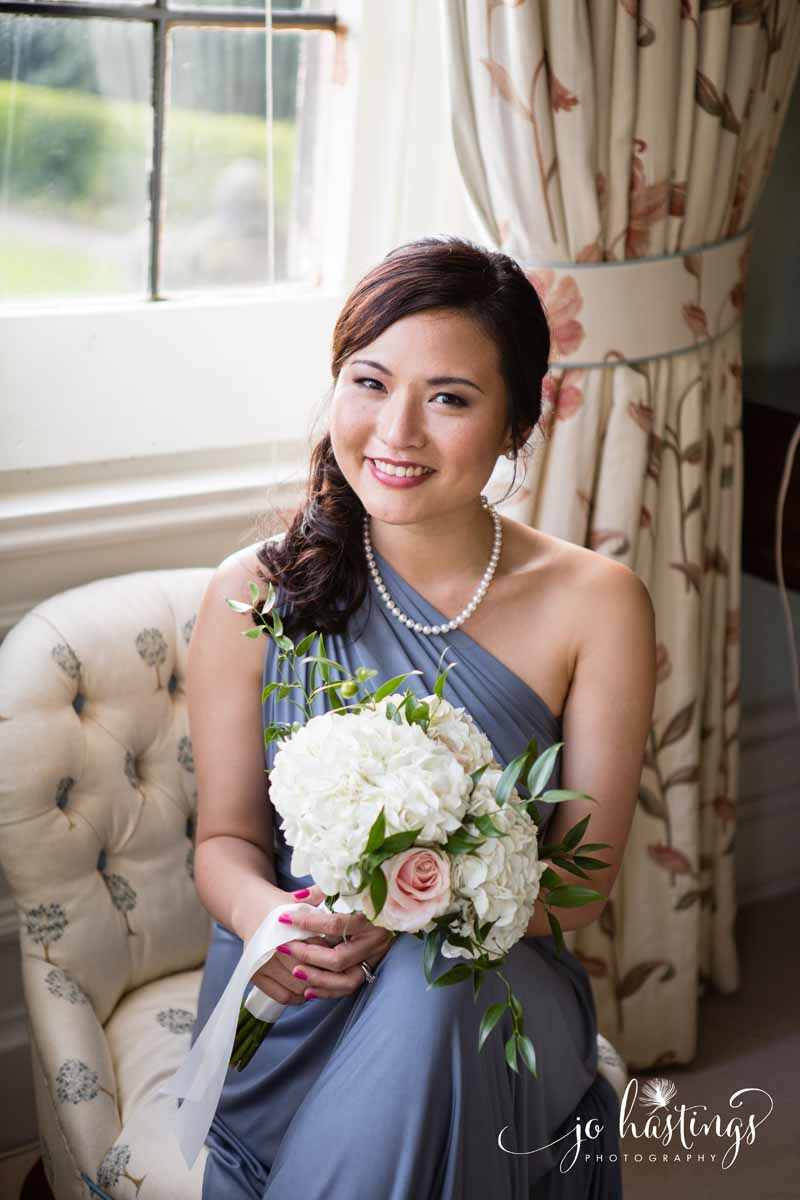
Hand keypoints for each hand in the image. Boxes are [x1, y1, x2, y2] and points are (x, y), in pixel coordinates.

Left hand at [258, 883, 395, 1001]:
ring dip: (317, 978)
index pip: (334, 924)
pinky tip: (308, 989)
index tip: (283, 918)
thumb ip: (323, 892)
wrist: (395, 907)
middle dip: (308, 955)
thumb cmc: (364, 896)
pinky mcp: (370, 970)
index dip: (306, 922)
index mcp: (371, 916)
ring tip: (295, 971)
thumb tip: (298, 898)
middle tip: (286, 947)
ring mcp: (374, 959)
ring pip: (346, 980)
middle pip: (339, 958)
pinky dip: (327, 990)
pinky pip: (348, 988)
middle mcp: (375, 941)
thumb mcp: (347, 889)